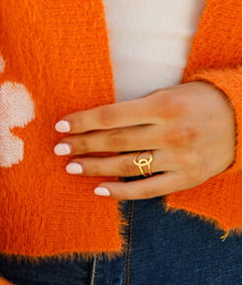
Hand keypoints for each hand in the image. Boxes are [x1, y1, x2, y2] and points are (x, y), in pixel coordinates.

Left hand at [53, 81, 236, 198]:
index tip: (61, 125)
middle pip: (114, 142)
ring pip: (126, 167)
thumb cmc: (197, 100)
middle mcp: (170, 133)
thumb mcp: (168, 93)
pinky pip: (147, 189)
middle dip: (82, 145)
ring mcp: (178, 158)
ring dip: (95, 168)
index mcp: (163, 106)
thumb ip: (136, 108)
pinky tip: (100, 189)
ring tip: (72, 167)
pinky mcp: (186, 178)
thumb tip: (95, 121)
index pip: (111, 116)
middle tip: (59, 148)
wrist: (241, 119)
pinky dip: (121, 191)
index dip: (82, 121)